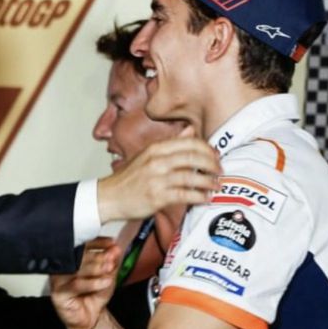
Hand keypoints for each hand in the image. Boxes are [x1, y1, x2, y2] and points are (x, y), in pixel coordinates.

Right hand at [50, 237, 119, 328]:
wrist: (89, 318)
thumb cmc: (94, 295)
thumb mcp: (108, 275)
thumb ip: (111, 262)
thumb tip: (115, 249)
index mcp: (71, 258)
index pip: (81, 244)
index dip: (97, 242)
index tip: (111, 243)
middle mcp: (62, 267)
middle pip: (77, 256)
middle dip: (98, 256)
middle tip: (111, 258)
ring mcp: (58, 279)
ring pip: (76, 269)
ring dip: (96, 268)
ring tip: (109, 269)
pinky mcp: (58, 293)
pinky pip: (76, 285)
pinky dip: (93, 283)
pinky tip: (105, 282)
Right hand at [97, 127, 220, 222]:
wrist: (108, 197)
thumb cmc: (128, 178)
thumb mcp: (147, 155)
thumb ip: (171, 144)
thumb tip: (190, 130)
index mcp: (155, 149)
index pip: (189, 142)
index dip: (207, 149)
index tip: (215, 156)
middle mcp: (157, 161)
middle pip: (193, 157)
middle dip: (212, 164)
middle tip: (220, 171)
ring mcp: (157, 179)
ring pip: (192, 176)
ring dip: (209, 182)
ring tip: (217, 186)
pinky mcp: (157, 196)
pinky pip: (185, 195)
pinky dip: (199, 196)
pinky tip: (205, 198)